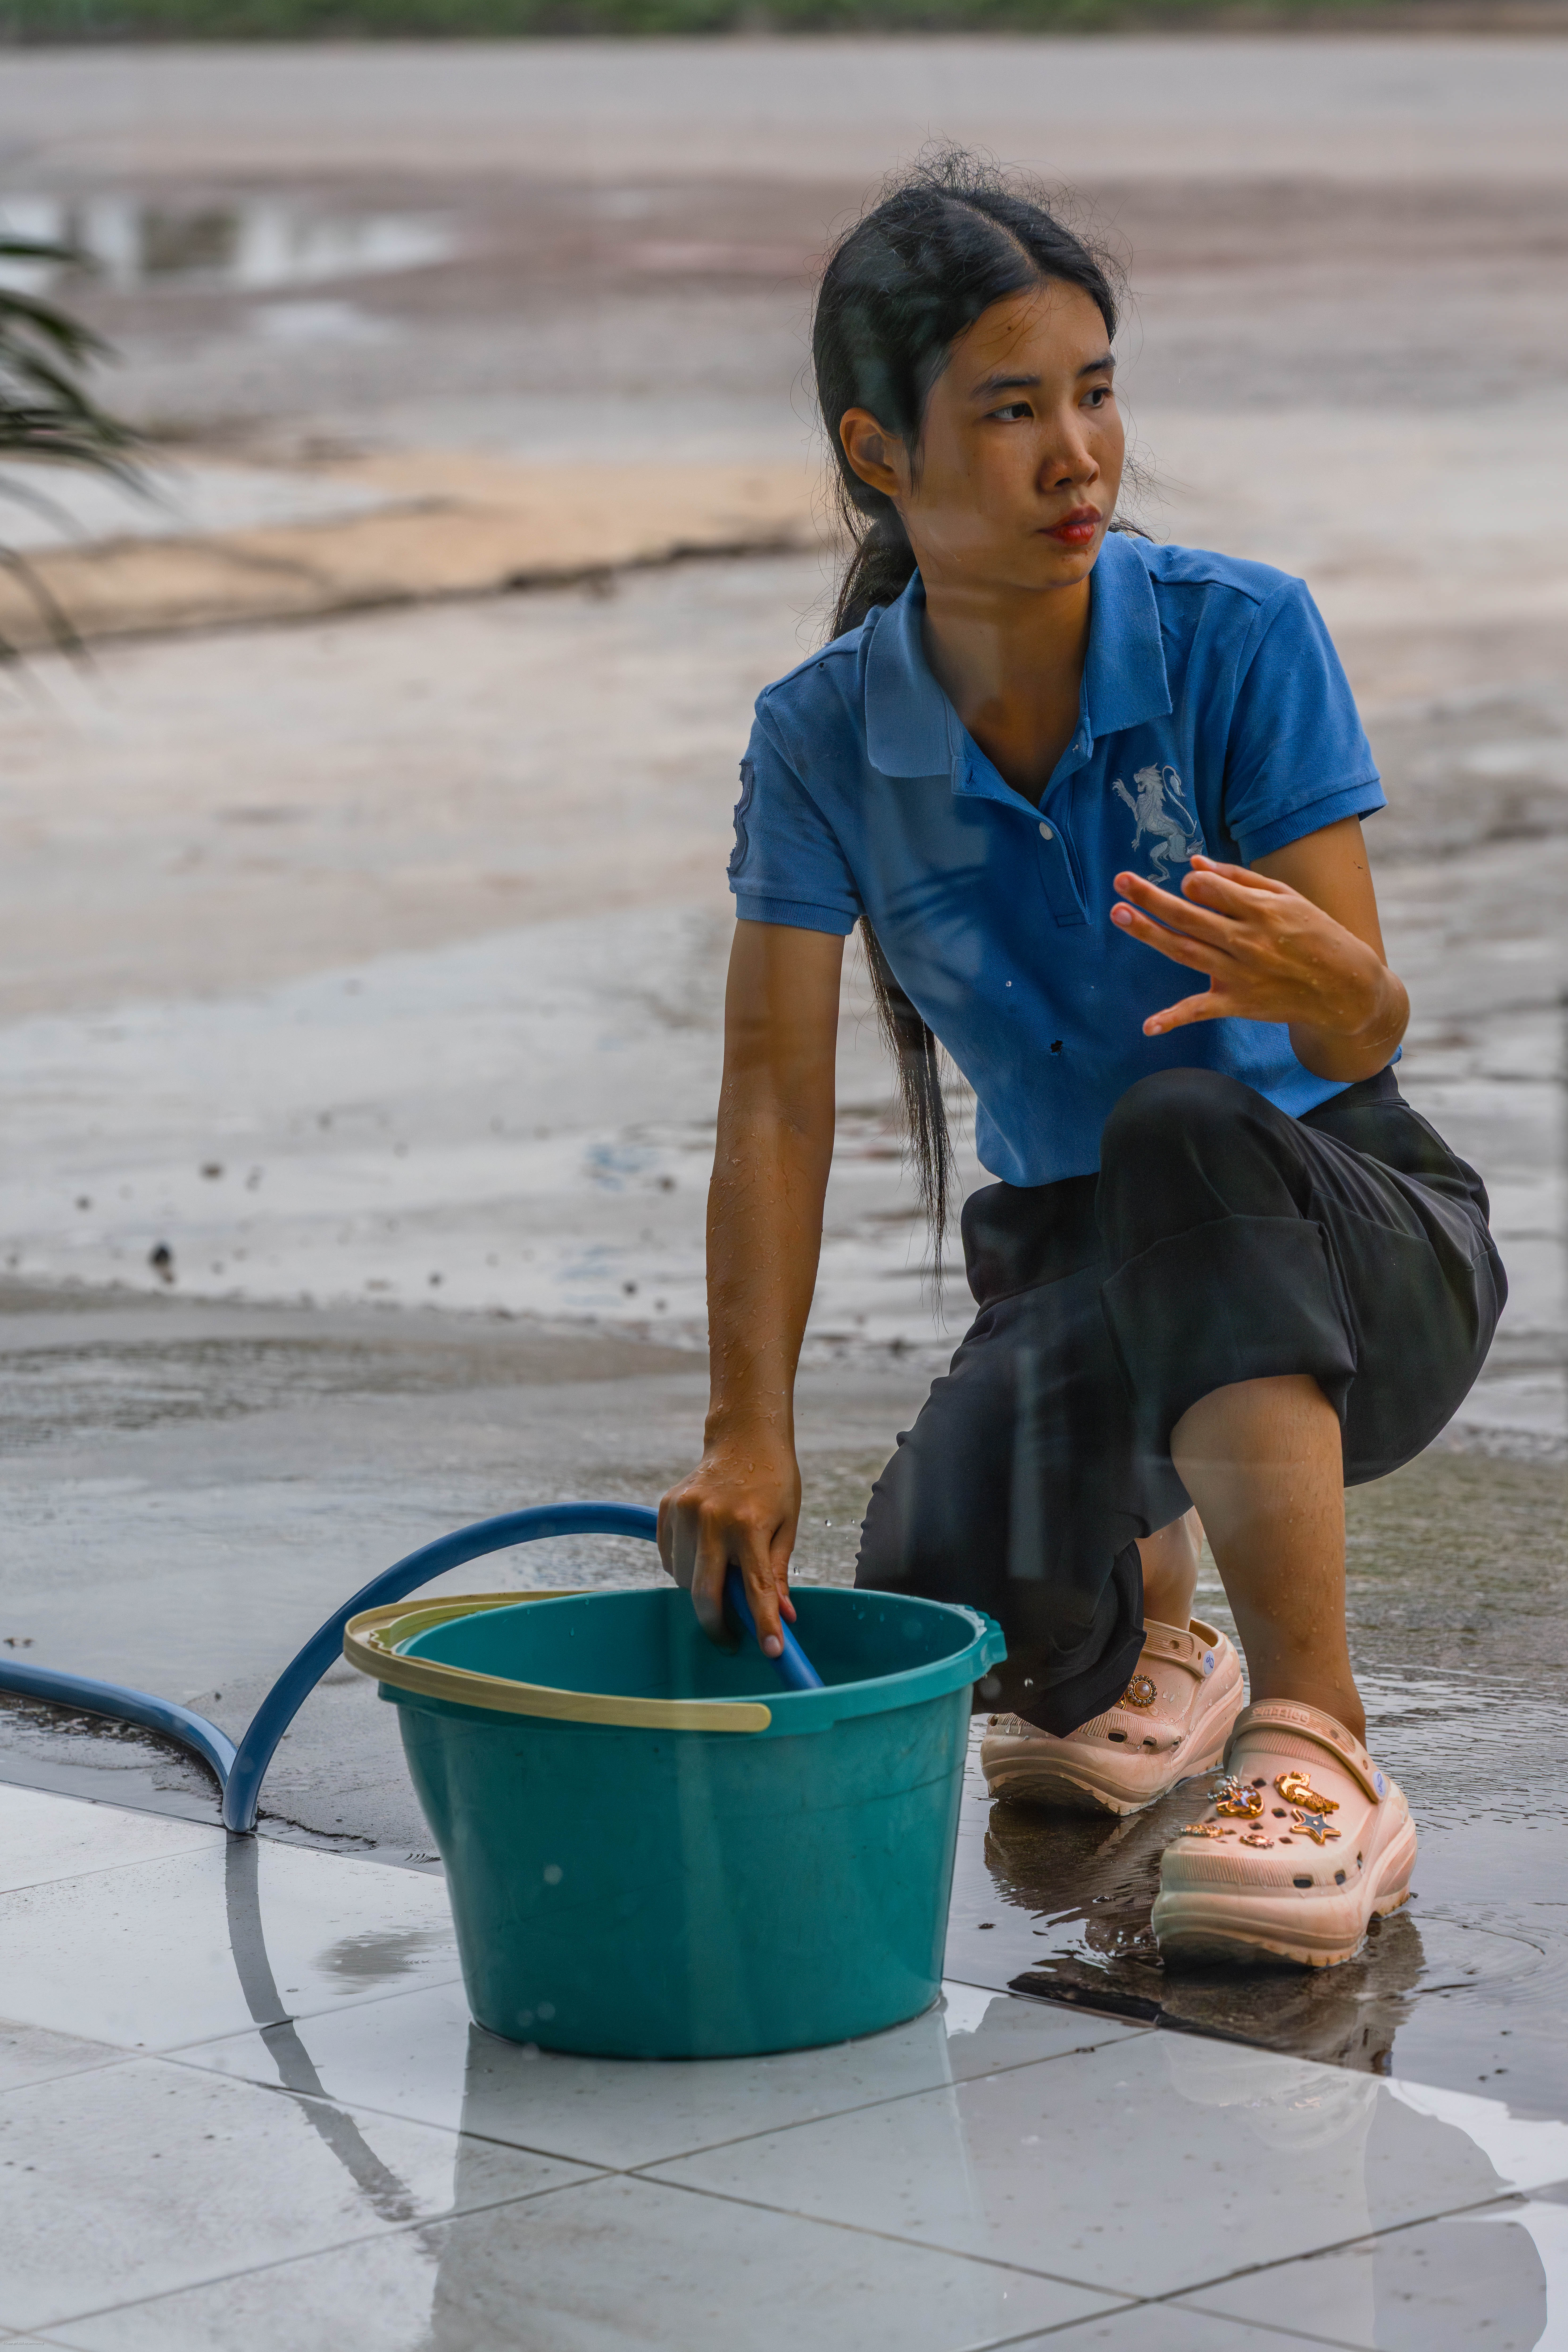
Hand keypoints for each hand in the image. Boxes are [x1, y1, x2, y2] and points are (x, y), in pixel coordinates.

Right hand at [657, 1428, 799, 1656]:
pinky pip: (668, 1557)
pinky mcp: (667, 1507)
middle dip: (717, 1625)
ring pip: (681, 1578)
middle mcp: (712, 1518)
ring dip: (700, 1591)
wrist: (744, 1437)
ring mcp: (685, 1511)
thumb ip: (778, 1572)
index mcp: (749, 1524)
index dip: (763, 1624)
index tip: (772, 1652)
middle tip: (730, 1640)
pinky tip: (702, 1554)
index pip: (756, 1587)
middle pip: (704, 1593)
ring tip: (720, 1576)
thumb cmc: (773, 1482)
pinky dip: (682, 1568)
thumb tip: (784, 1616)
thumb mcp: (786, 1525)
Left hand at [1110, 855, 1399, 1058]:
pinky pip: (1200, 1010)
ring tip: (1119, 913)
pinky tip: (1148, 1026)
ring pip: (1185, 951)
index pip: (1212, 890)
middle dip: (1152, 897)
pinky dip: (1173, 1018)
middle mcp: (1247, 941)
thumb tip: (1194, 866)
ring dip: (1149, 933)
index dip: (1193, 883)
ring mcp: (1240, 974)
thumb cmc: (1314, 934)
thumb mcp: (1286, 897)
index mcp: (1262, 911)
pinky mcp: (1238, 1003)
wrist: (1344, 987)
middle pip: (1190, 916)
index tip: (1185, 882)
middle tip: (1120, 880)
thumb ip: (1239, 880)